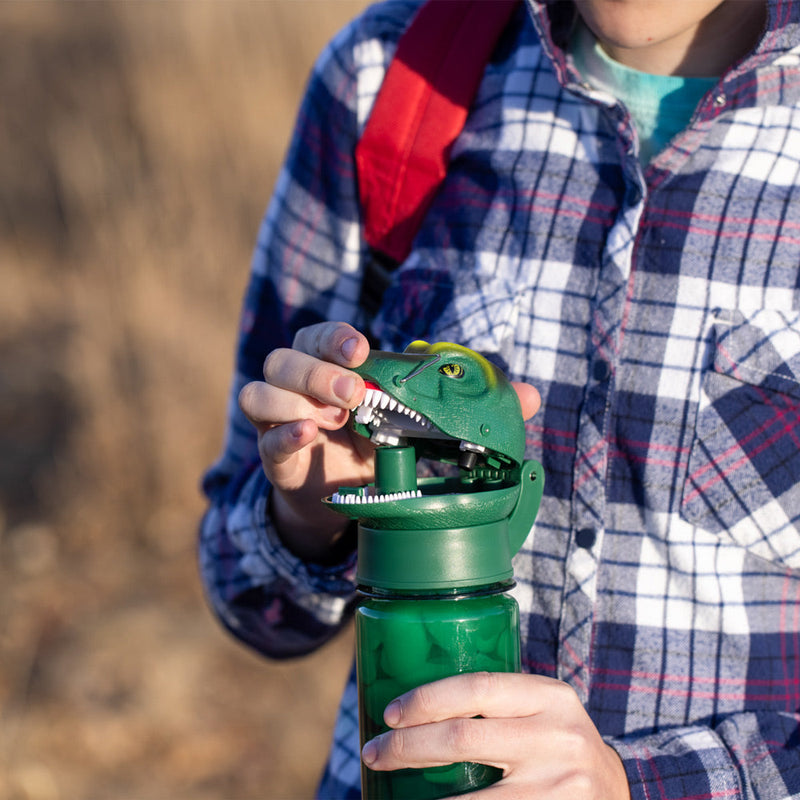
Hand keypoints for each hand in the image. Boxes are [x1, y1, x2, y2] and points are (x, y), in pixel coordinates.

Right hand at [238, 321, 541, 562]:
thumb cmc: (385, 445)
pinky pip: (263, 438)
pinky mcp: (274, 456)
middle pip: (285, 357)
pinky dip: (282, 435)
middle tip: (356, 394)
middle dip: (319, 371)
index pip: (320, 335)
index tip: (362, 350)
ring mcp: (282, 419)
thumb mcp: (423, 424)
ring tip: (336, 421)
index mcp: (334, 365)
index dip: (335, 337)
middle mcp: (300, 384)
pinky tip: (309, 437)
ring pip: (262, 391)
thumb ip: (470, 407)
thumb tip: (529, 396)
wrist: (349, 497)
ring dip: (296, 399)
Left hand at [361, 672, 629, 799]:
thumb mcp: (545, 712)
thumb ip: (503, 705)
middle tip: (375, 752)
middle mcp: (557, 736)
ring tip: (387, 781)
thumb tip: (420, 707)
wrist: (618, 794)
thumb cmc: (563, 748)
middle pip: (462, 736)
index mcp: (550, 696)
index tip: (390, 713)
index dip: (427, 699)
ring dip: (419, 793)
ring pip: (468, 796)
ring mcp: (558, 785)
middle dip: (407, 746)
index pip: (476, 687)